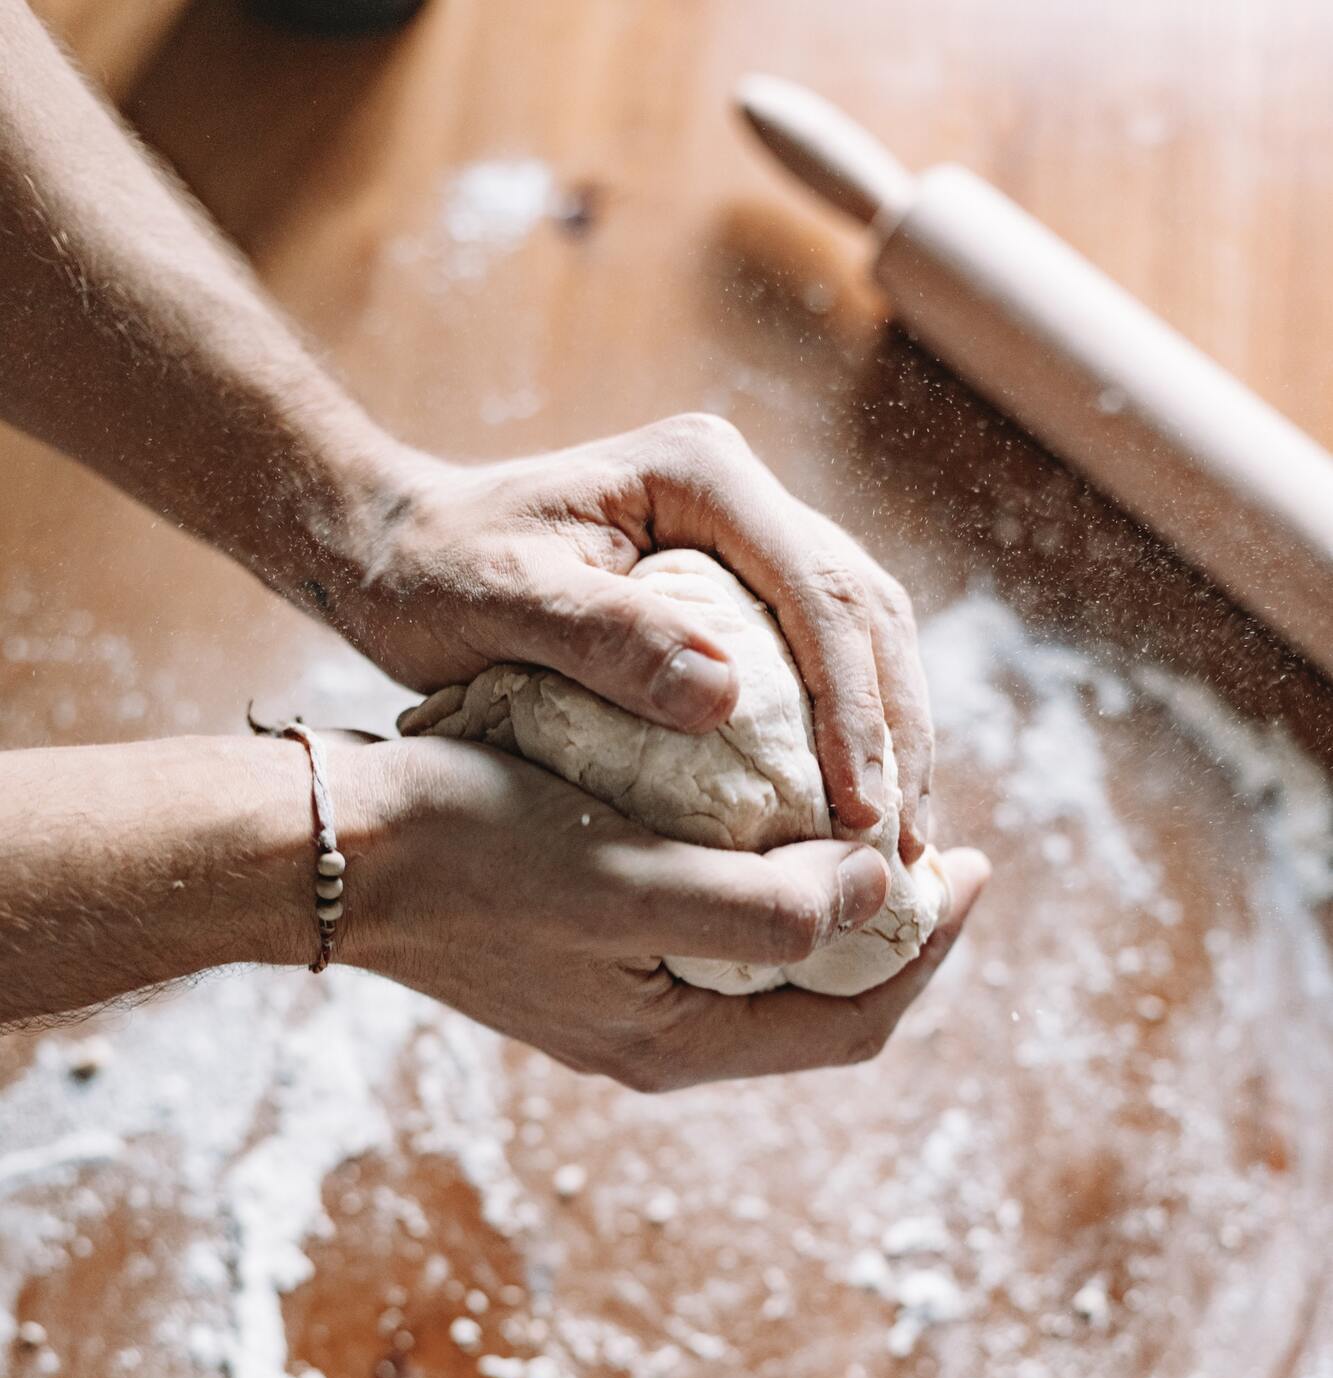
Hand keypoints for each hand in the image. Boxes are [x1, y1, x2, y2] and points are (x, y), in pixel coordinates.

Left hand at [323, 417, 932, 857]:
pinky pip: (824, 660)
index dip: (853, 710)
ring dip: (892, 737)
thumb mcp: (501, 605)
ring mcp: (746, 538)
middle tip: (905, 844)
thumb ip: (605, 640)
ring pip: (862, 636)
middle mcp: (741, 495)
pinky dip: (851, 733)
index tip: (859, 814)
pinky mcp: (737, 589)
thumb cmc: (431, 573)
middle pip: (866, 612)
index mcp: (703, 475)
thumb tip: (725, 696)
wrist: (392, 546)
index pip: (818, 595)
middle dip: (897, 731)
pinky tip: (851, 809)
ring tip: (897, 841)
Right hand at [334, 736, 986, 1090]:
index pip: (853, 1019)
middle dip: (894, 932)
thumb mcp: (628, 875)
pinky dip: (767, 892)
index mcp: (677, 1041)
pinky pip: (714, 942)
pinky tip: (771, 826)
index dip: (930, 947)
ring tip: (873, 832)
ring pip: (770, 973)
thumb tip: (888, 894)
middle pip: (821, 1004)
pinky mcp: (588, 962)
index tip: (972, 860)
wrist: (337, 851)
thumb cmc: (473, 849)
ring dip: (833, 911)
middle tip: (939, 846)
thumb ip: (766, 906)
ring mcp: (620, 1007)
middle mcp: (657, 1041)